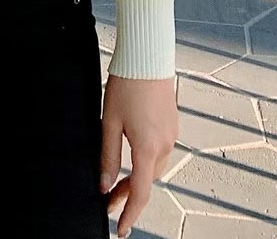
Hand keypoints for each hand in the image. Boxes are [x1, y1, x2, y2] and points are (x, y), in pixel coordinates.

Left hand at [100, 75, 177, 236]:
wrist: (147, 55)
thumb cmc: (127, 84)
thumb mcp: (109, 122)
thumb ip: (107, 157)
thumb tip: (105, 184)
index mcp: (148, 147)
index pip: (141, 193)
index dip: (130, 214)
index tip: (121, 228)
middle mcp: (164, 145)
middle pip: (148, 181)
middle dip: (130, 196)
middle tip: (109, 202)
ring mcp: (171, 134)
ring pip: (154, 167)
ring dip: (138, 178)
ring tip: (118, 183)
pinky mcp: (172, 124)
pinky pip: (160, 152)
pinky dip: (146, 162)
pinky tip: (133, 157)